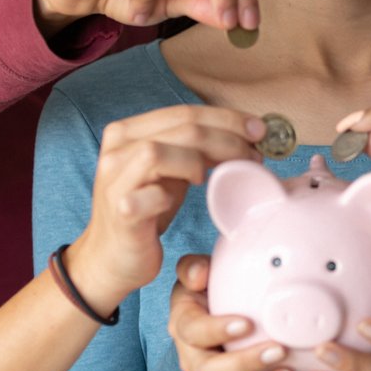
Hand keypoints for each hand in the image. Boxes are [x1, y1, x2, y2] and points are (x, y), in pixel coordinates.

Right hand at [66, 107, 265, 313]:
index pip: (184, 113)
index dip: (226, 118)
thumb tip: (247, 135)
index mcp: (128, 132)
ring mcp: (114, 180)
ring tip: (213, 179)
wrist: (111, 257)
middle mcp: (116, 150)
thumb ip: (195, 149)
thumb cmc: (147, 210)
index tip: (259, 131)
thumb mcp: (171, 171)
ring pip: (159, 152)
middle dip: (226, 139)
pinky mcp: (120, 211)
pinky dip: (170, 196)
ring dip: (198, 162)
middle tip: (254, 155)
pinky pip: (151, 195)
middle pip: (181, 129)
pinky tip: (177, 203)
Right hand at [167, 255, 300, 370]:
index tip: (246, 323)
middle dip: (246, 364)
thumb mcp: (200, 274)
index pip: (193, 332)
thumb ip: (194, 268)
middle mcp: (194, 362)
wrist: (227, 316)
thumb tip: (199, 273)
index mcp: (185, 326)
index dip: (217, 330)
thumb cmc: (214, 293)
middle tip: (279, 350)